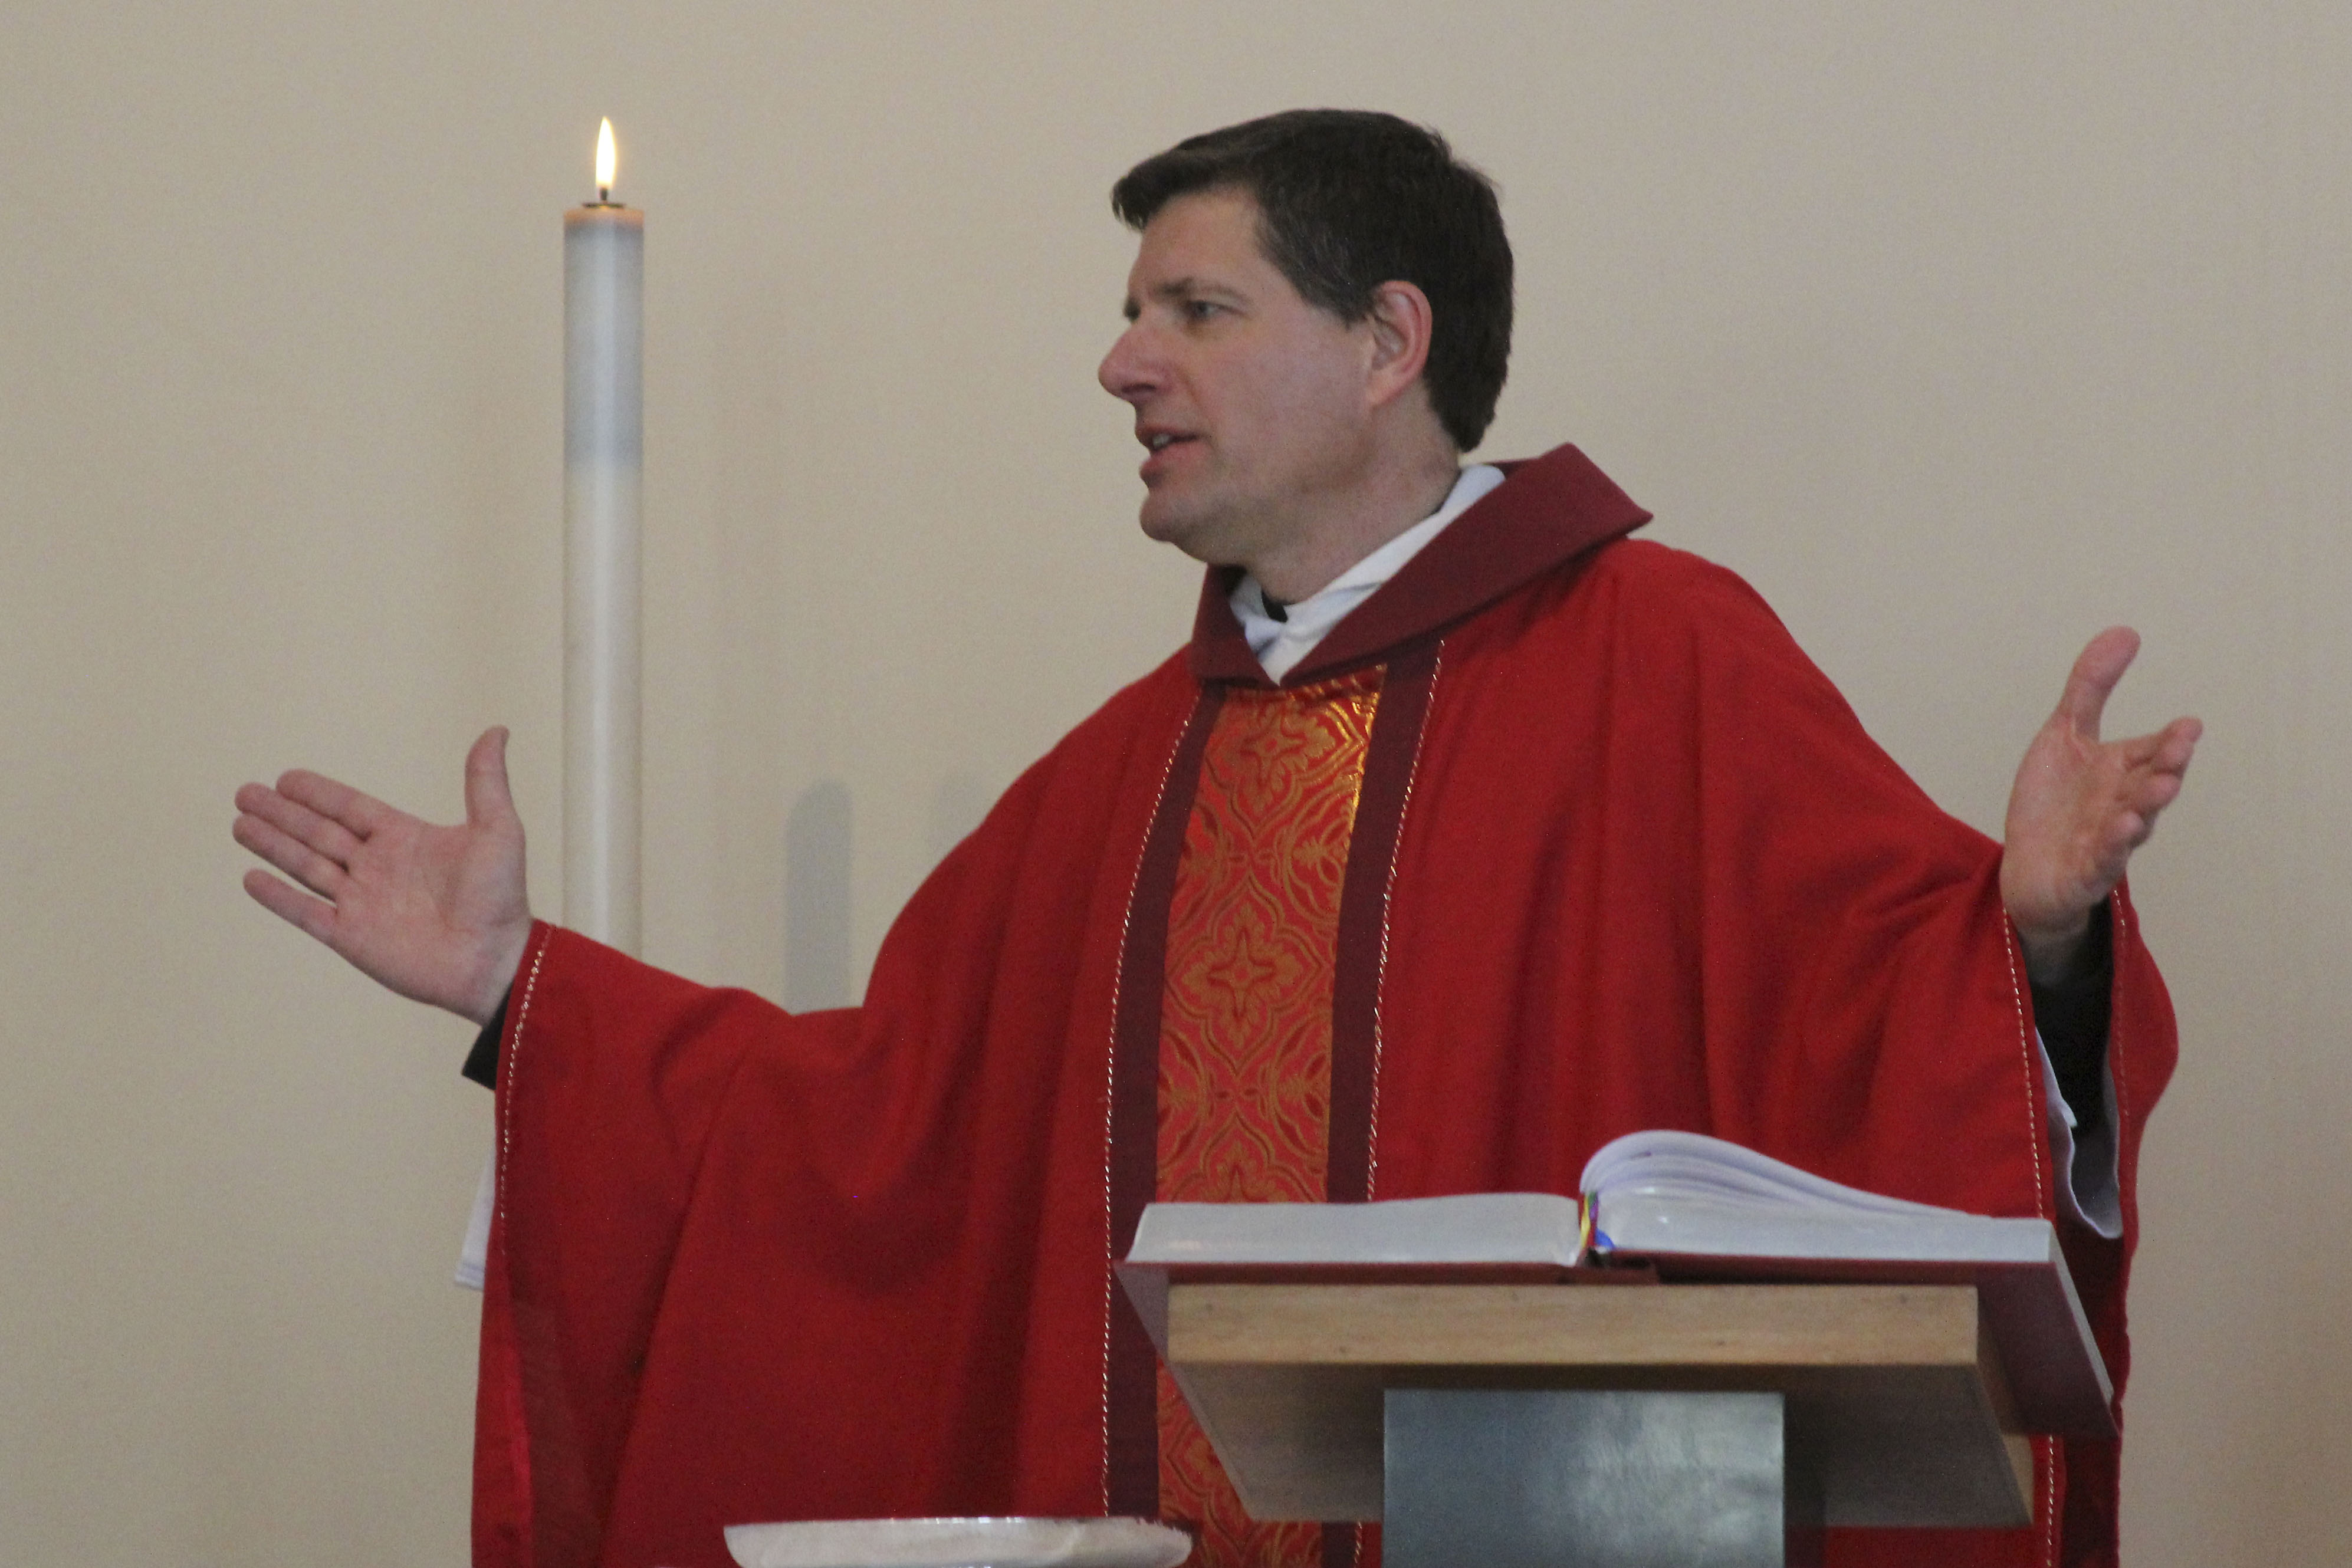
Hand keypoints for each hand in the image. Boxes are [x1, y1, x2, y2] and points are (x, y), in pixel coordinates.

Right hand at [233, 727, 532, 1024]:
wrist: (494, 960)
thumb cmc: (502, 897)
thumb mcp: (498, 830)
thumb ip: (486, 780)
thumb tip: (498, 729)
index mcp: (405, 839)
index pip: (351, 809)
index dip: (319, 794)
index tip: (286, 777)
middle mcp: (378, 868)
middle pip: (318, 833)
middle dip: (282, 814)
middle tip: (245, 792)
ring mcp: (362, 903)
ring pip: (305, 866)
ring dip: (272, 845)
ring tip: (239, 823)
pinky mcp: (352, 937)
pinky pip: (306, 913)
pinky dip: (279, 897)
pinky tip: (251, 877)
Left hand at [2002, 628, 2200, 983]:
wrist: (2029, 869)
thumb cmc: (2054, 801)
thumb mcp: (2064, 735)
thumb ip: (2091, 688)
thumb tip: (2127, 631)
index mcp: (2122, 771)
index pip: (2154, 751)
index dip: (2170, 740)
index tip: (2188, 724)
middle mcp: (2123, 804)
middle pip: (2151, 784)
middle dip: (2166, 767)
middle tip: (2179, 749)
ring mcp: (2108, 840)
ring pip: (2133, 823)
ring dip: (2148, 806)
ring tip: (2161, 787)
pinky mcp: (2086, 871)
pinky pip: (2103, 859)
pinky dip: (2112, 845)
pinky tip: (2122, 827)